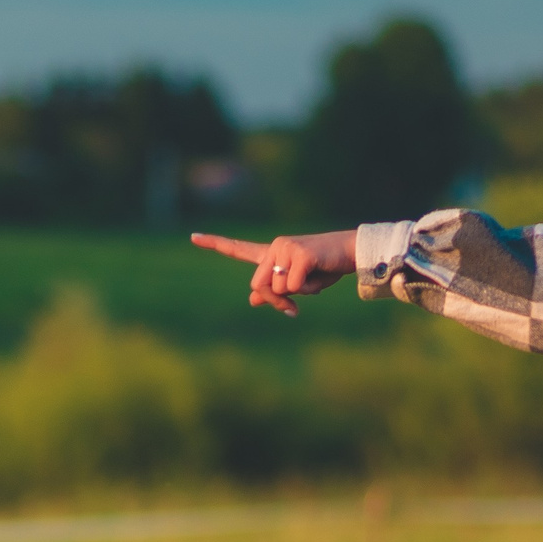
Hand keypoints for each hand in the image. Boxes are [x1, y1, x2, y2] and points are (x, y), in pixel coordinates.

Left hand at [190, 230, 358, 315]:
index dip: (215, 244)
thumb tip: (252, 299)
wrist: (349, 253)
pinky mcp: (299, 254)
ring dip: (296, 294)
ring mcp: (285, 248)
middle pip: (257, 286)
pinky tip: (319, 273)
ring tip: (314, 277)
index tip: (193, 236)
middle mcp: (275, 247)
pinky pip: (293, 286)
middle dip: (275, 300)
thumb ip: (275, 290)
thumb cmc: (325, 268)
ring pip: (276, 289)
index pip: (238, 249)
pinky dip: (308, 289)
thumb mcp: (298, 284)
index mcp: (271, 254)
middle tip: (295, 305)